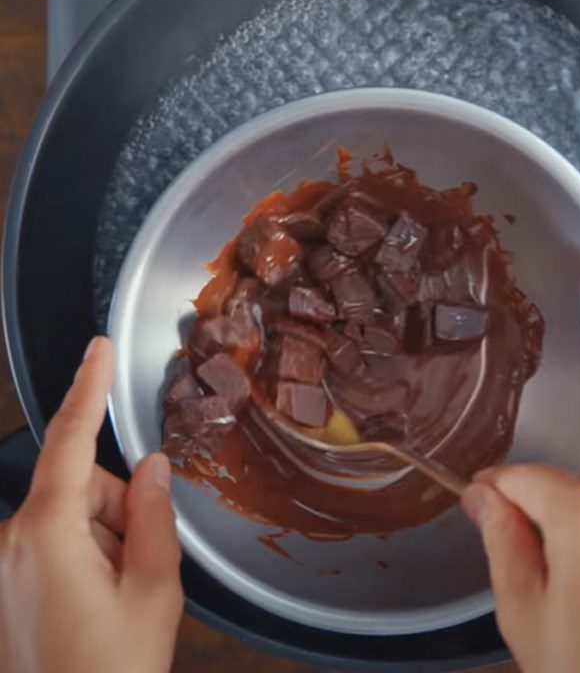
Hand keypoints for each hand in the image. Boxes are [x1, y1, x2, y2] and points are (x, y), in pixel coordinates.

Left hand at [0, 336, 183, 672]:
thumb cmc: (112, 668)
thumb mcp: (153, 587)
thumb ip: (152, 514)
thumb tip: (151, 465)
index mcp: (47, 533)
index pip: (71, 442)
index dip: (87, 389)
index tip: (98, 349)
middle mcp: (14, 539)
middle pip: (84, 484)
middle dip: (120, 506)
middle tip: (143, 562)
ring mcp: (7, 561)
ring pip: (75, 512)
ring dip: (107, 534)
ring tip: (121, 590)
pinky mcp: (10, 577)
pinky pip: (58, 537)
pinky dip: (89, 550)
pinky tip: (101, 597)